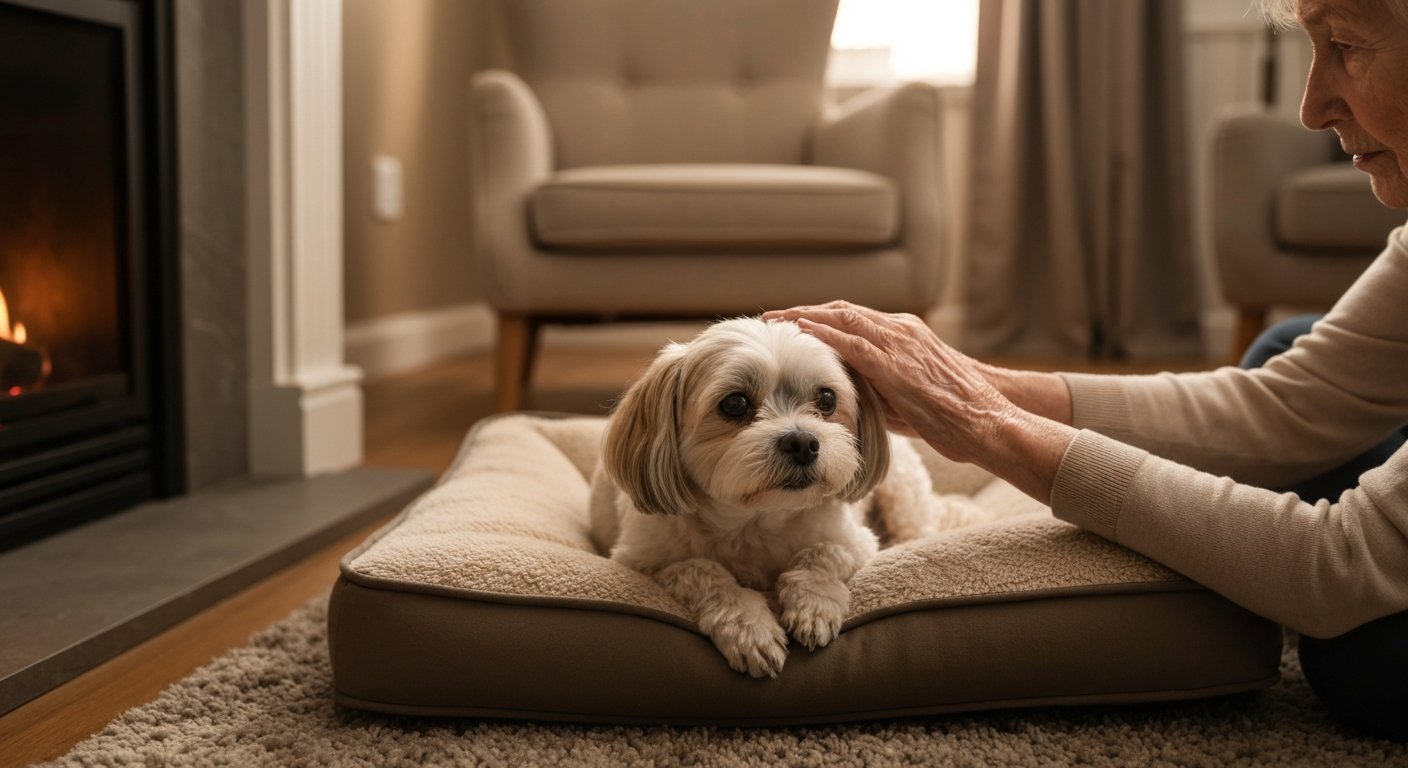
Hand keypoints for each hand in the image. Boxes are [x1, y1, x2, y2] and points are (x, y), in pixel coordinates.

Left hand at [764, 302, 1012, 465]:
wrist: (988, 418)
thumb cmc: (952, 412)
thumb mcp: (907, 393)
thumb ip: (876, 386)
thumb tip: (845, 394)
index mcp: (904, 333)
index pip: (852, 317)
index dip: (819, 318)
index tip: (790, 325)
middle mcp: (901, 329)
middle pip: (842, 310)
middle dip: (803, 312)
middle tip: (771, 318)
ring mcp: (900, 344)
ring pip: (845, 318)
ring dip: (806, 318)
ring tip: (775, 322)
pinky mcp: (898, 366)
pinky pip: (855, 344)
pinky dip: (826, 335)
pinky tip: (803, 334)